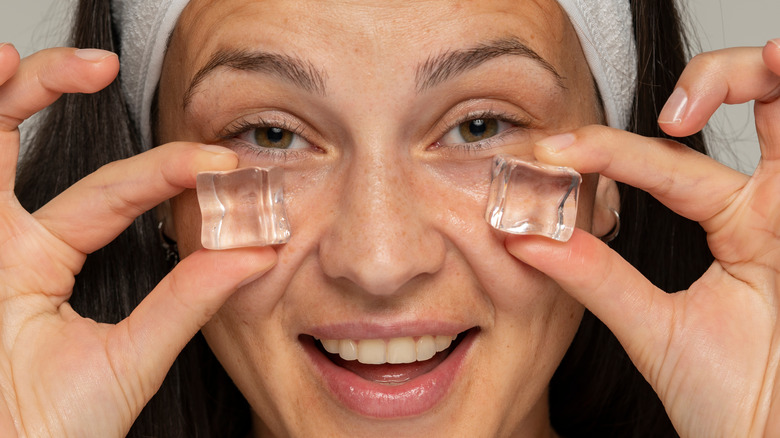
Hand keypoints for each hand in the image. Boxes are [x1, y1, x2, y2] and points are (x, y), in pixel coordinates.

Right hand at [0, 44, 275, 436]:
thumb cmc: (55, 430)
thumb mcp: (133, 356)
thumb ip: (187, 299)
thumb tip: (259, 251)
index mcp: (49, 263)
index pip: (112, 194)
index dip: (164, 172)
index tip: (222, 164)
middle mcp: (6, 244)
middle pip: (27, 146)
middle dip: (55, 93)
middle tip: (101, 66)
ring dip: (4, 95)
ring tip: (21, 55)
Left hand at [507, 40, 779, 436]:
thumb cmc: (729, 399)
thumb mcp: (651, 327)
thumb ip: (594, 277)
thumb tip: (522, 236)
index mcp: (735, 226)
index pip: (668, 165)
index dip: (613, 153)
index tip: (556, 154)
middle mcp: (774, 213)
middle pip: (760, 110)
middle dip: (725, 77)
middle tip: (670, 106)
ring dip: (773, 78)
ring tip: (772, 57)